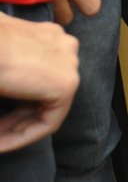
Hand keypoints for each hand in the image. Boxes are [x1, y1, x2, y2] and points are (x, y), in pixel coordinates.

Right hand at [0, 12, 77, 153]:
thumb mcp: (1, 63)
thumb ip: (11, 76)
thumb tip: (11, 89)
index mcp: (47, 36)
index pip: (37, 78)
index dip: (15, 105)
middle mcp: (63, 47)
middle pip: (43, 94)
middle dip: (15, 120)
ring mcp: (68, 63)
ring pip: (47, 109)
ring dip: (17, 130)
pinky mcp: (66, 83)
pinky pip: (50, 121)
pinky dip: (24, 136)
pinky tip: (0, 145)